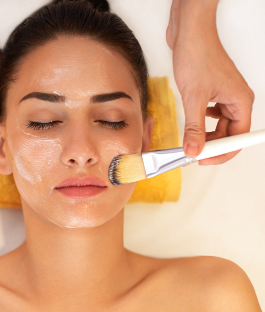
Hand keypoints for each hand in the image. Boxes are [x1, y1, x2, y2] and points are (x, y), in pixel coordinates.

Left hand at [167, 0, 253, 165]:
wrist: (189, 33)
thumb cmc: (198, 55)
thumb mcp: (194, 97)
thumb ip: (194, 128)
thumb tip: (194, 151)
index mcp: (240, 101)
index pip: (237, 138)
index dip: (221, 153)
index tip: (203, 161)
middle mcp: (236, 99)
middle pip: (228, 133)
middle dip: (211, 145)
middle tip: (191, 154)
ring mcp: (224, 94)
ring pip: (219, 125)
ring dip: (205, 134)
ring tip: (190, 139)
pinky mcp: (212, 90)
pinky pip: (211, 114)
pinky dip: (202, 121)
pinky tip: (193, 120)